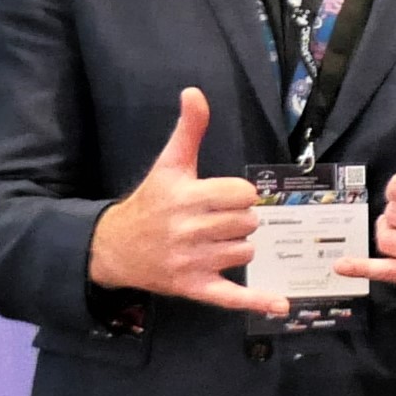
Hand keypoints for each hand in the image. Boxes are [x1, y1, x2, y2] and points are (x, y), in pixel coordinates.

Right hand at [87, 87, 279, 312]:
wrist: (114, 247)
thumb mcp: (169, 164)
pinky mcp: (194, 287)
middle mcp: (189, 230)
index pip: (243, 194)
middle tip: (216, 221)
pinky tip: (281, 303)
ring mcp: (192, 261)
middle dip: (239, 220)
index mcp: (186, 197)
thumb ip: (188, 129)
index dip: (240, 195)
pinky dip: (257, 301)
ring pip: (246, 252)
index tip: (223, 197)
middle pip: (248, 223)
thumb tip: (194, 92)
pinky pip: (232, 296)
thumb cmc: (150, 203)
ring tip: (214, 242)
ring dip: (239, 247)